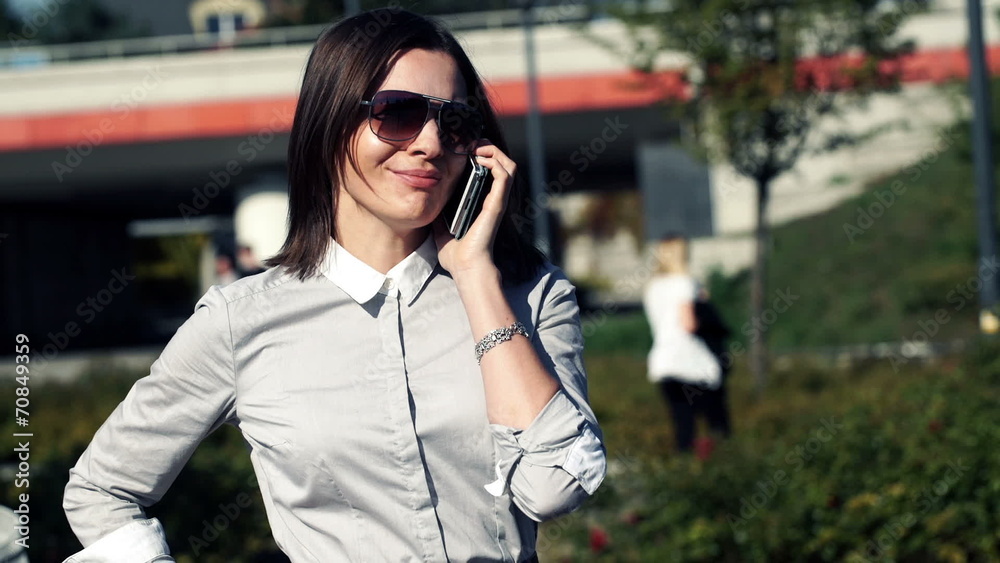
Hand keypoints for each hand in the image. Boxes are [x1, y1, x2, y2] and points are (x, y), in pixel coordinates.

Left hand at [432, 141, 515, 277]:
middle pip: (501, 162)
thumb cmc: (455, 252)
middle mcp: (492, 198)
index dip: (479, 153)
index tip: (462, 146)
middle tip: (469, 143)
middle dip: (487, 147)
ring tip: (476, 147)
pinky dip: (494, 162)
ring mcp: (497, 200)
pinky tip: (478, 159)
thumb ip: (437, 208)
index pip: (488, 169)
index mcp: (481, 201)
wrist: (464, 268)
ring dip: (493, 150)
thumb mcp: (439, 223)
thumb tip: (424, 195)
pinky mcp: (497, 204)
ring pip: (508, 164)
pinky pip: (504, 175)